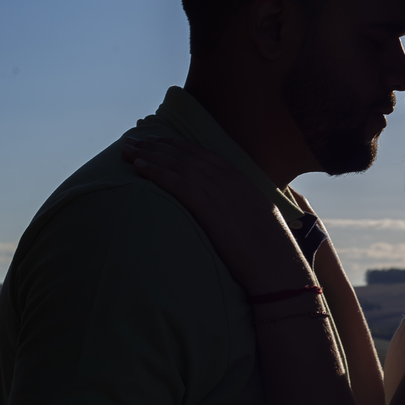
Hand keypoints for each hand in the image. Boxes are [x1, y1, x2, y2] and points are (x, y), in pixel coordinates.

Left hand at [121, 136, 312, 294]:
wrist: (276, 265)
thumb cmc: (271, 251)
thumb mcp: (262, 220)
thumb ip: (245, 208)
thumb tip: (234, 212)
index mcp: (244, 181)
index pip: (206, 156)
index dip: (180, 146)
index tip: (160, 141)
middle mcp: (230, 180)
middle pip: (187, 155)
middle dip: (158, 145)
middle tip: (134, 139)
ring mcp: (220, 192)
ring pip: (178, 165)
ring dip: (150, 154)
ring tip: (129, 149)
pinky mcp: (208, 207)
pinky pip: (177, 182)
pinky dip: (156, 171)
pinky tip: (139, 167)